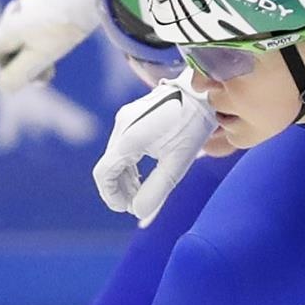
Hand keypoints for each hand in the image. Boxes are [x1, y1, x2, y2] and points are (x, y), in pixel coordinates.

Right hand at [0, 0, 103, 93]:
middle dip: (26, 63)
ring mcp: (29, 2)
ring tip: (57, 56)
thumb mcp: (40, 56)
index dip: (8, 72)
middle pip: (9, 45)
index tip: (35, 78)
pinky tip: (65, 37)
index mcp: (7, 26)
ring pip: (25, 33)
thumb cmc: (63, 26)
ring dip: (37, 51)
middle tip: (50, 73)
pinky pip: (37, 22)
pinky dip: (46, 36)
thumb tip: (4, 87)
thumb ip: (19, 74)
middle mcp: (13, 12)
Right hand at [93, 75, 216, 225]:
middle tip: (135, 204)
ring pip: (114, 157)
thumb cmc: (192, 125)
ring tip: (140, 192)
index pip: (104, 174)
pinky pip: (121, 146)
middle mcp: (122, 126)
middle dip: (118, 189)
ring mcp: (125, 119)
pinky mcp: (132, 116)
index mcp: (130, 138)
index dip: (111, 195)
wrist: (201, 93)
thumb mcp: (177, 162)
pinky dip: (127, 164)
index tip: (126, 208)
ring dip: (123, 178)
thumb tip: (138, 211)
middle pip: (108, 166)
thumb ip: (156, 189)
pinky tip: (139, 175)